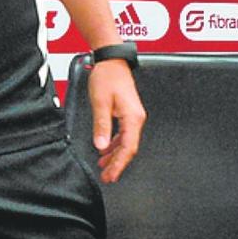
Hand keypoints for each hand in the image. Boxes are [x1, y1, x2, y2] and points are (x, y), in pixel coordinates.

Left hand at [89, 60, 145, 183]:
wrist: (112, 61)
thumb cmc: (108, 77)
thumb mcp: (100, 103)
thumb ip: (101, 126)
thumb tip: (101, 146)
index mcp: (133, 117)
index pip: (128, 148)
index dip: (119, 164)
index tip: (111, 176)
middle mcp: (136, 118)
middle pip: (129, 148)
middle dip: (118, 164)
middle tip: (107, 177)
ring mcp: (133, 116)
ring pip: (126, 142)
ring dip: (115, 155)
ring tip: (104, 167)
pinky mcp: (128, 113)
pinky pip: (123, 134)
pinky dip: (114, 144)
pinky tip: (106, 150)